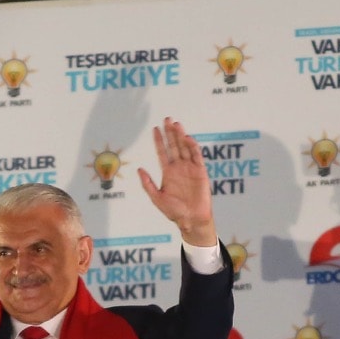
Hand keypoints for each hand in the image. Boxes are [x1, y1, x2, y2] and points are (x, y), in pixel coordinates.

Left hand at [137, 117, 217, 245]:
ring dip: (180, 136)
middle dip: (170, 133)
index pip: (162, 152)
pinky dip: (192, 147)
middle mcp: (178, 167)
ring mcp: (190, 168)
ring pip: (185, 147)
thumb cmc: (173, 211)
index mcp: (168, 172)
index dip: (158, 140)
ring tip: (176, 124)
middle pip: (173, 145)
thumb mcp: (156, 198)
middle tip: (167, 119)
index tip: (155, 129)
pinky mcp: (200, 171)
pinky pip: (197, 156)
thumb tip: (139, 170)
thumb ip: (148, 184)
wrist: (191, 219)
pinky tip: (187, 138)